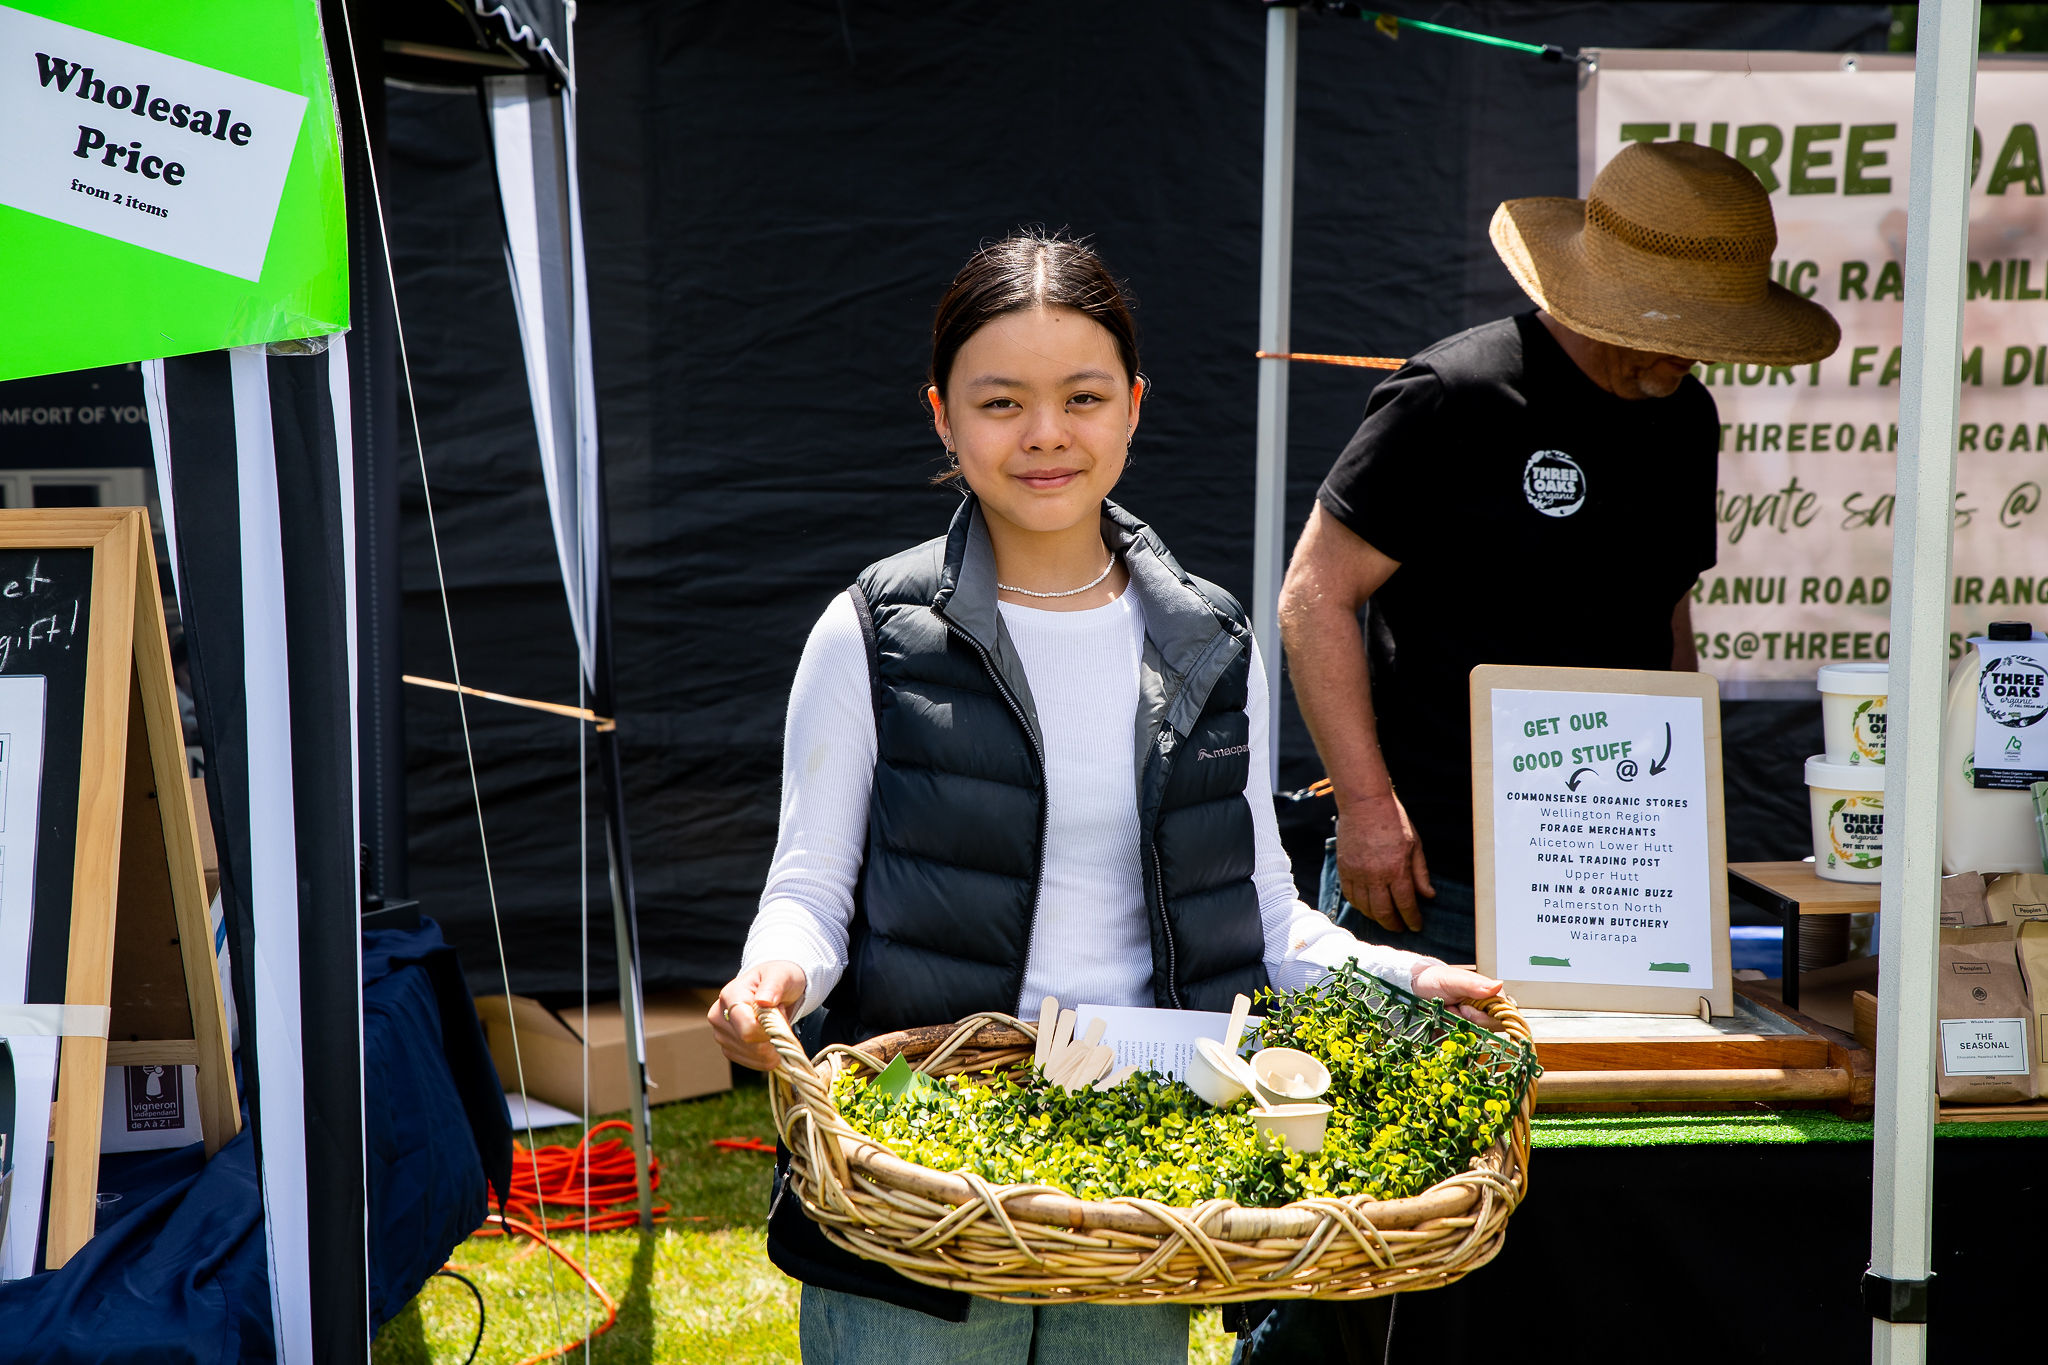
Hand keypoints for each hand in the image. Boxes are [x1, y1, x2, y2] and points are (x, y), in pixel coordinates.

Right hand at [708, 960, 807, 1071]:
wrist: (773, 989)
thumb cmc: (777, 978)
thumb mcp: (781, 975)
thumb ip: (773, 986)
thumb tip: (764, 1001)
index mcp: (730, 995)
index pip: (746, 1027)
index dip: (768, 1030)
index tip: (780, 1018)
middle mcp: (718, 1016)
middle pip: (749, 1043)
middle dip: (773, 1036)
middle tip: (779, 1018)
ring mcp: (721, 1034)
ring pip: (753, 1055)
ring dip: (772, 1045)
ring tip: (772, 1024)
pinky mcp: (729, 1048)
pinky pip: (753, 1063)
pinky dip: (768, 1056)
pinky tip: (770, 1039)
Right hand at [1336, 792, 1433, 933]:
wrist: (1364, 804)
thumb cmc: (1393, 821)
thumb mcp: (1415, 845)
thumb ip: (1420, 873)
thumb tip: (1429, 895)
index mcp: (1396, 869)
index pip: (1406, 904)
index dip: (1412, 919)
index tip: (1416, 926)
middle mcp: (1375, 875)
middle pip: (1383, 912)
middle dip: (1393, 924)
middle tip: (1400, 928)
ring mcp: (1357, 873)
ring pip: (1365, 907)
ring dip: (1376, 917)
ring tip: (1385, 919)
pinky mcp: (1344, 869)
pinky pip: (1350, 896)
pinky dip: (1359, 906)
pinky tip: (1367, 907)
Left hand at [1410, 961, 1504, 1027]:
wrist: (1417, 988)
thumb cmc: (1435, 980)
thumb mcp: (1452, 981)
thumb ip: (1474, 985)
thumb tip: (1499, 985)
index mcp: (1490, 995)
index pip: (1500, 1016)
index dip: (1481, 1017)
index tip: (1463, 1009)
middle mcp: (1486, 1009)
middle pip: (1489, 1028)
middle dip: (1467, 1021)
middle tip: (1452, 1008)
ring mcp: (1476, 1020)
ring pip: (1476, 1035)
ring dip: (1458, 1026)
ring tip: (1447, 1011)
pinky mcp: (1464, 1029)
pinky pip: (1463, 1040)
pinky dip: (1452, 1032)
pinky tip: (1445, 1020)